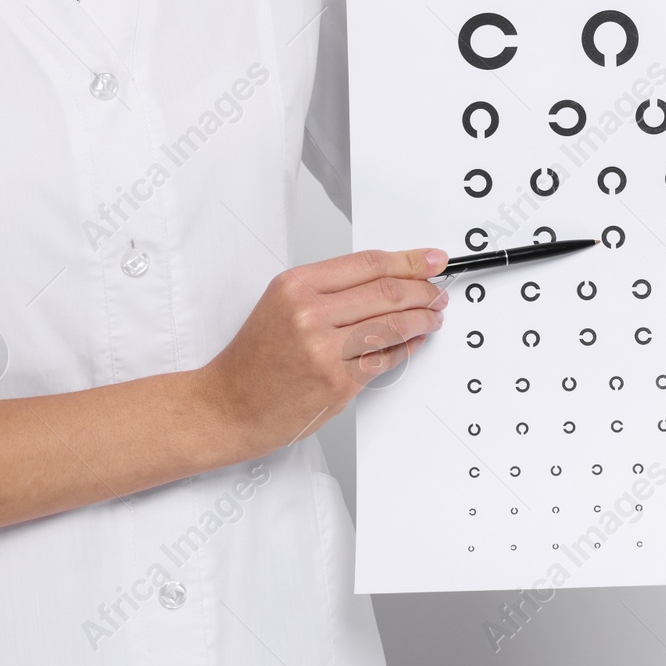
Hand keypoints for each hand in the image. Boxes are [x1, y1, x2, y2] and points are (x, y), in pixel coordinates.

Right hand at [196, 248, 448, 458]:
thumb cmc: (254, 360)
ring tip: (434, 316)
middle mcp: (309, 313)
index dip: (409, 260)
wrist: (227, 405)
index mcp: (296, 285)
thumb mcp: (282, 304)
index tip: (431, 259)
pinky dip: (408, 347)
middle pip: (388, 292)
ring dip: (423, 319)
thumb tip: (386, 278)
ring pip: (393, 325)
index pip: (369, 263)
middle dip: (424, 291)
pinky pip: (386, 359)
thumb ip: (330, 289)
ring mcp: (325, 350)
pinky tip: (415, 341)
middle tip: (438, 292)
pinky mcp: (338, 382)